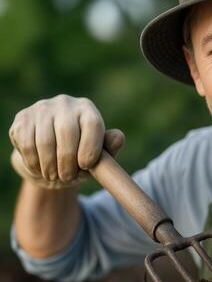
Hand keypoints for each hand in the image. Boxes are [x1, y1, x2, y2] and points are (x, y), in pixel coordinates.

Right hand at [9, 95, 124, 189]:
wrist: (50, 156)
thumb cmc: (79, 155)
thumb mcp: (98, 155)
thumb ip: (109, 148)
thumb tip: (118, 137)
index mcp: (87, 109)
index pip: (92, 124)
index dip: (91, 147)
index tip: (86, 166)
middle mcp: (65, 103)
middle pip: (67, 132)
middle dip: (67, 161)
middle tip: (67, 178)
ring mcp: (42, 108)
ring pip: (44, 141)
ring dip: (49, 165)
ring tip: (55, 177)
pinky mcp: (23, 118)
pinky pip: (26, 144)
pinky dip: (33, 162)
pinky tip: (40, 170)